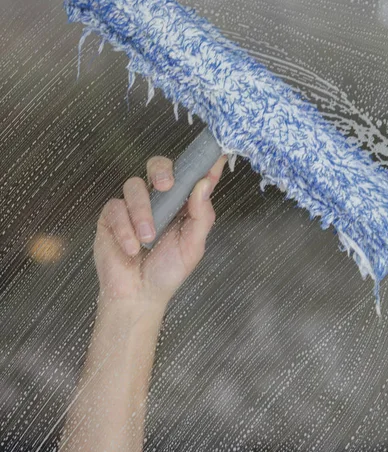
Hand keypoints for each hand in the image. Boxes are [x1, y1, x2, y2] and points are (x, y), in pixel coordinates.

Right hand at [93, 153, 227, 312]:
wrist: (138, 296)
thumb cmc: (167, 271)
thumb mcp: (193, 246)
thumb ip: (201, 215)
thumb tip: (205, 184)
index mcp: (180, 203)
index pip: (190, 175)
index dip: (200, 163)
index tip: (212, 155)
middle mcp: (157, 199)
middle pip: (157, 166)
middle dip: (161, 170)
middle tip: (166, 185)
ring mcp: (132, 206)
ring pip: (134, 186)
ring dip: (142, 212)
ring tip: (147, 239)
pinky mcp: (111, 216)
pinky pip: (116, 208)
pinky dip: (124, 229)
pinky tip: (131, 248)